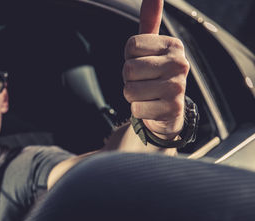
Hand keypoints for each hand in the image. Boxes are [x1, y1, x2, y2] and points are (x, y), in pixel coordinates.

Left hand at [123, 0, 189, 139]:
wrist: (167, 111)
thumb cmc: (154, 75)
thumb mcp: (152, 48)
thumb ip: (150, 21)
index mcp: (173, 45)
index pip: (131, 46)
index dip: (129, 58)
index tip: (143, 63)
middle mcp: (180, 64)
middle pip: (128, 69)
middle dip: (129, 79)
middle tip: (144, 82)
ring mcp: (178, 88)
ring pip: (130, 90)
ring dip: (132, 96)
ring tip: (147, 95)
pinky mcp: (172, 110)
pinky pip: (136, 109)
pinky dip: (138, 111)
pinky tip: (152, 108)